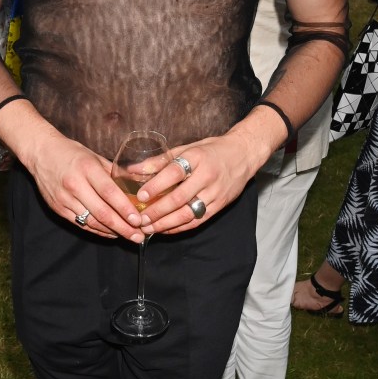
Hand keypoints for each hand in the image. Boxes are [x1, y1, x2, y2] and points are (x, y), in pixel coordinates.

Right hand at [27, 131, 148, 242]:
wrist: (41, 153)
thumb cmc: (71, 152)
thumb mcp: (94, 156)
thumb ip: (114, 172)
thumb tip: (136, 185)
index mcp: (87, 168)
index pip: (109, 192)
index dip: (124, 208)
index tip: (138, 219)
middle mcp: (75, 185)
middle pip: (102, 212)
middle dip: (123, 227)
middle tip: (138, 236)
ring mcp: (65, 199)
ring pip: (92, 222)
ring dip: (112, 232)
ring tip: (128, 236)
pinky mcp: (58, 209)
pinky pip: (81, 224)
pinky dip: (98, 231)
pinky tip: (111, 233)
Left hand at [134, 131, 251, 235]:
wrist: (244, 155)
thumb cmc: (211, 150)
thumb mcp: (187, 148)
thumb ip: (160, 160)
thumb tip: (134, 169)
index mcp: (197, 158)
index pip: (174, 173)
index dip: (156, 185)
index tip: (140, 195)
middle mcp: (207, 176)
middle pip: (179, 198)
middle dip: (157, 211)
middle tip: (140, 219)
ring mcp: (215, 193)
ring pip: (188, 213)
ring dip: (166, 224)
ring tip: (149, 228)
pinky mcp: (219, 206)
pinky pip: (197, 220)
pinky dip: (179, 227)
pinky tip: (165, 229)